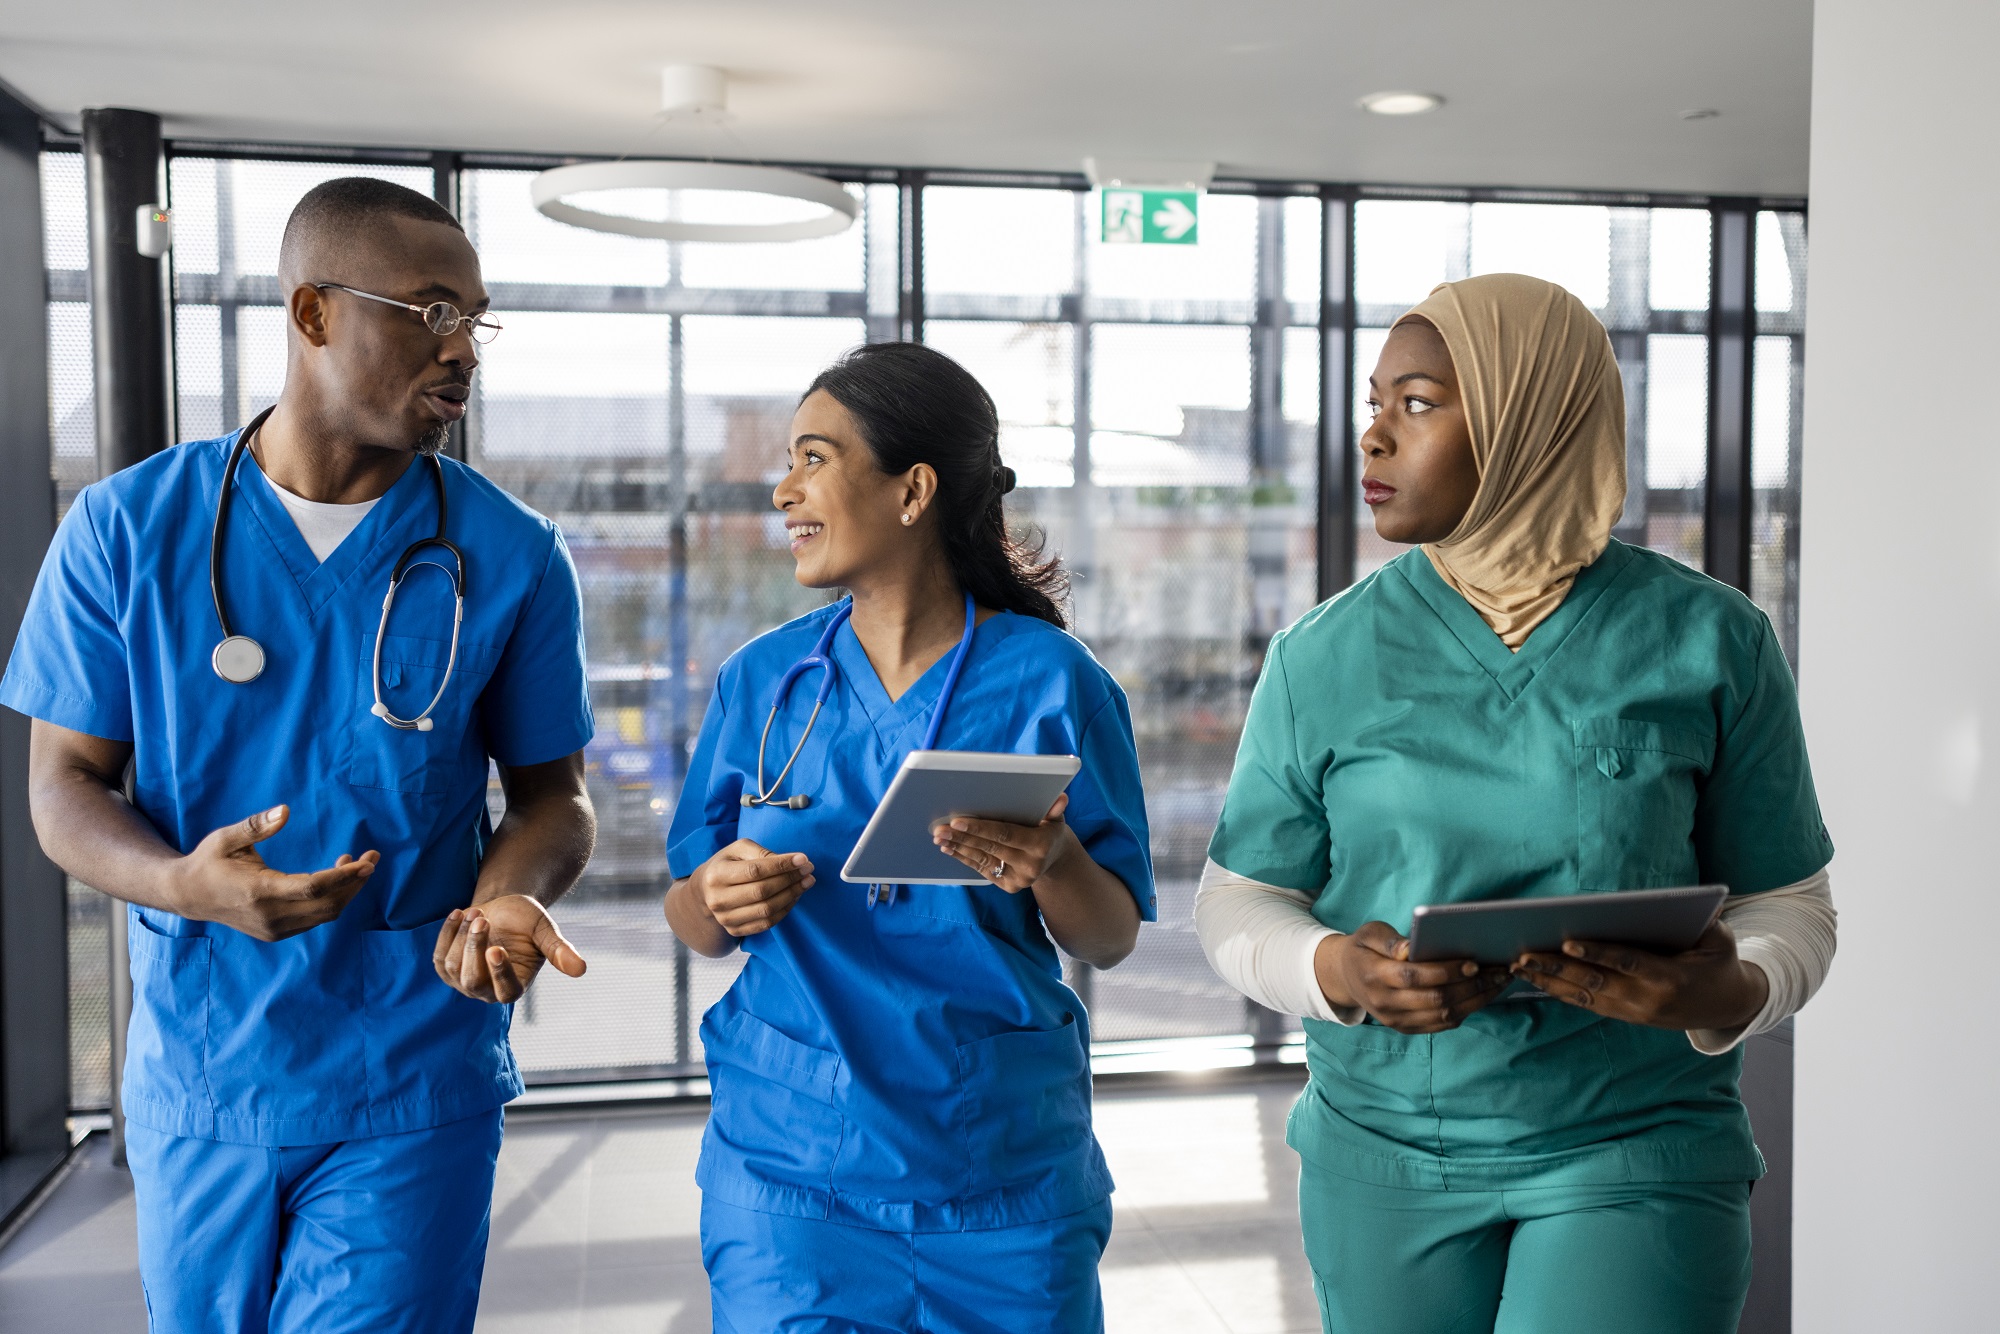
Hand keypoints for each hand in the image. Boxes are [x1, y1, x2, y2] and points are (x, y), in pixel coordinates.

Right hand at [168, 805, 377, 941]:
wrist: (188, 896)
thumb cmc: (209, 861)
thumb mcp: (226, 838)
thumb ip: (256, 825)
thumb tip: (286, 810)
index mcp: (259, 891)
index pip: (313, 888)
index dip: (344, 877)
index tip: (368, 862)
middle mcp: (270, 915)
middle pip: (327, 905)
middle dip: (355, 882)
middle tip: (372, 857)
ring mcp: (274, 928)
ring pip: (324, 915)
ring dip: (346, 891)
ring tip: (354, 864)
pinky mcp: (276, 933)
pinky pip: (314, 919)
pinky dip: (332, 900)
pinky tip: (334, 878)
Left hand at [433, 895, 586, 1002]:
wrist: (504, 909)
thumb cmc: (527, 921)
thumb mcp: (545, 931)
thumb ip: (559, 950)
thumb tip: (581, 969)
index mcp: (515, 986)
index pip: (505, 990)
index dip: (498, 972)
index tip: (496, 949)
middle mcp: (488, 991)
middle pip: (472, 980)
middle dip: (474, 947)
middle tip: (483, 918)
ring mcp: (464, 983)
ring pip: (453, 966)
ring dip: (462, 934)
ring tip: (478, 912)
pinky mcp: (447, 971)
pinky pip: (439, 957)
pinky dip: (447, 933)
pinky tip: (459, 913)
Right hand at [688, 840, 814, 936]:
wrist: (705, 892)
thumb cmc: (727, 865)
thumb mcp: (737, 850)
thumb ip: (761, 852)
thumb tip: (791, 861)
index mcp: (717, 875)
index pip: (755, 871)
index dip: (782, 865)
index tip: (803, 859)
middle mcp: (718, 899)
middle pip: (762, 891)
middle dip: (790, 880)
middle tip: (809, 870)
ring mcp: (725, 918)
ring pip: (766, 910)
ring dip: (792, 896)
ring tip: (806, 882)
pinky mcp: (734, 930)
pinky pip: (766, 924)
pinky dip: (785, 910)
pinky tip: (795, 897)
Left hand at [932, 792, 1077, 893]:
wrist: (1054, 861)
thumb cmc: (1049, 832)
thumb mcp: (1055, 820)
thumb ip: (1054, 809)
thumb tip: (1060, 797)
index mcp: (1040, 845)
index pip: (1005, 834)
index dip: (980, 827)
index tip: (957, 821)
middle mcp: (1030, 865)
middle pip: (989, 847)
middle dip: (962, 837)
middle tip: (940, 828)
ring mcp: (1019, 879)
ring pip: (982, 859)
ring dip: (958, 848)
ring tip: (940, 838)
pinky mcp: (1009, 886)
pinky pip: (982, 869)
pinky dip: (964, 858)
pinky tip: (950, 848)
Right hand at [1315, 921, 1513, 1034]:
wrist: (1347, 978)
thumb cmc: (1364, 949)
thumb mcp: (1369, 934)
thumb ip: (1389, 940)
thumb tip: (1411, 949)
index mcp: (1373, 975)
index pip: (1413, 977)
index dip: (1445, 972)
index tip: (1472, 962)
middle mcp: (1384, 1003)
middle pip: (1434, 1000)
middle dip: (1470, 986)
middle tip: (1497, 971)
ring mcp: (1396, 1020)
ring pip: (1444, 1016)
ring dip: (1476, 1000)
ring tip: (1498, 983)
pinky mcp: (1407, 1028)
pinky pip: (1442, 1025)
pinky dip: (1467, 1011)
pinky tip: (1483, 995)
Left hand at [1512, 920, 1768, 1030]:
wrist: (1729, 1007)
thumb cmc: (1720, 963)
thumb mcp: (1719, 939)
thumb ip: (1702, 921)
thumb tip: (1685, 898)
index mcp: (1669, 977)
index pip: (1627, 962)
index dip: (1597, 953)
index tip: (1567, 942)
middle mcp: (1646, 999)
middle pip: (1594, 982)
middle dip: (1556, 967)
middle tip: (1523, 954)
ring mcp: (1634, 1011)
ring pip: (1584, 996)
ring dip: (1549, 981)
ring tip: (1517, 966)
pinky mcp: (1625, 1016)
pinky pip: (1587, 1004)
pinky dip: (1559, 991)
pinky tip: (1535, 979)